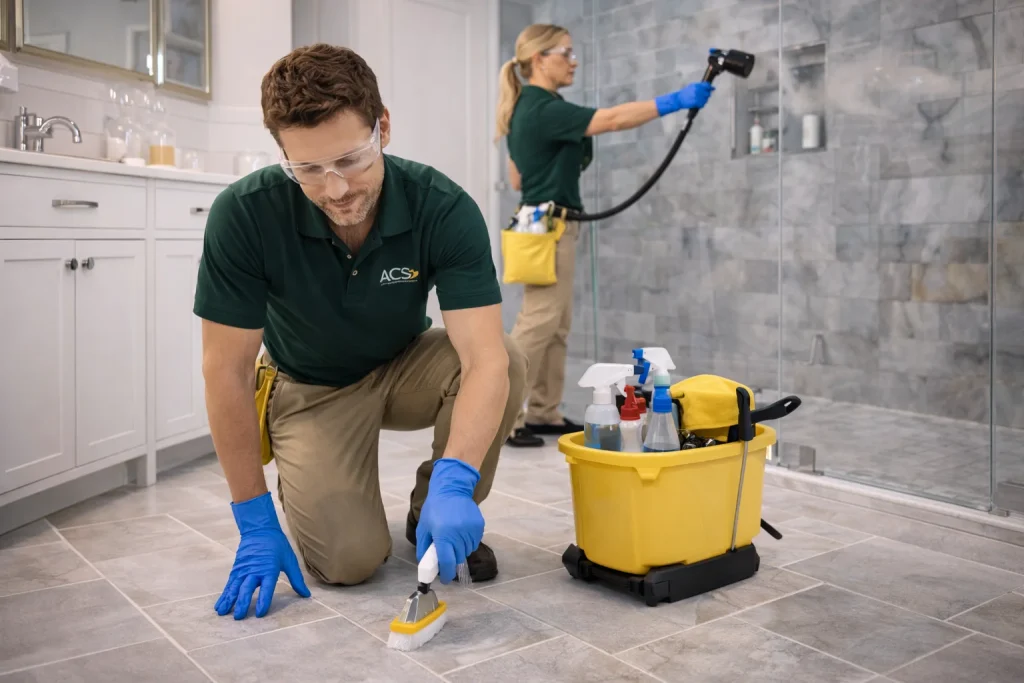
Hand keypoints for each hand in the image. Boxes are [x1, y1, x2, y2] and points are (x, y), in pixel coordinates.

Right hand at [215, 491, 310, 619]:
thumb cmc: (277, 546)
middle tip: (239, 617)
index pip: (266, 588)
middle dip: (242, 603)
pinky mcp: (236, 569)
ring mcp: (243, 570)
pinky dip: (224, 595)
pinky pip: (229, 584)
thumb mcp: (290, 560)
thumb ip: (296, 579)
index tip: (260, 613)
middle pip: (246, 589)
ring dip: (229, 601)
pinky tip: (220, 606)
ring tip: (223, 613)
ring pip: (234, 587)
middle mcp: (254, 571)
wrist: (260, 529)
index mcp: (269, 569)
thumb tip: (306, 595)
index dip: (263, 600)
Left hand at [415, 458, 483, 583]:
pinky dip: (468, 542)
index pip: (447, 562)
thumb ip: (423, 549)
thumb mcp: (423, 528)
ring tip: (453, 539)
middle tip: (446, 553)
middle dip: (451, 560)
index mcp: (443, 535)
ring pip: (467, 551)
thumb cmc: (435, 509)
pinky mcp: (479, 526)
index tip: (444, 579)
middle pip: (458, 558)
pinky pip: (474, 542)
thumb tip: (426, 566)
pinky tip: (461, 532)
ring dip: (460, 550)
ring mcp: (471, 530)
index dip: (446, 574)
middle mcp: (459, 534)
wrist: (452, 489)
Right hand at [655, 82, 714, 115]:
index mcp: (697, 85)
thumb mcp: (692, 86)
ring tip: (698, 101)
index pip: (707, 85)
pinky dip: (701, 105)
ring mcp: (697, 96)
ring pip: (705, 99)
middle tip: (702, 97)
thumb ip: (700, 86)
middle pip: (707, 93)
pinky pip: (702, 104)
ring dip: (703, 101)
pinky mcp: (696, 102)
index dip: (710, 87)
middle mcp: (698, 90)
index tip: (712, 89)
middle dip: (706, 95)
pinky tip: (697, 104)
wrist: (678, 99)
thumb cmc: (685, 93)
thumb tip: (710, 86)